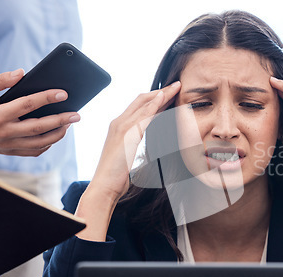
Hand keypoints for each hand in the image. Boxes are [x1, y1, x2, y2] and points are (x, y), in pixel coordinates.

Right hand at [0, 69, 80, 155]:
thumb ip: (0, 80)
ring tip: (69, 123)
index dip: (47, 98)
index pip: (28, 105)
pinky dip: (47, 144)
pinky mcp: (9, 152)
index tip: (64, 93)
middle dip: (61, 120)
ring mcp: (7, 145)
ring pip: (40, 142)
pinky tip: (56, 133)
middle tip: (77, 114)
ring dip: (58, 133)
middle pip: (39, 127)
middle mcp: (3, 132)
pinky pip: (34, 151)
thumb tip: (21, 73)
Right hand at [90, 81, 181, 200]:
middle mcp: (119, 123)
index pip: (139, 106)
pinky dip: (153, 106)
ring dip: (162, 94)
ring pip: (144, 105)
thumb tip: (146, 138)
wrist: (105, 186)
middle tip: (177, 85)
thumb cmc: (117, 174)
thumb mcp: (128, 153)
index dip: (155, 98)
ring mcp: (121, 127)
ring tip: (176, 88)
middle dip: (161, 91)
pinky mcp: (126, 135)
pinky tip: (163, 99)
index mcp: (119, 126)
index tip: (170, 93)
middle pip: (142, 99)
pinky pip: (142, 116)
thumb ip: (135, 141)